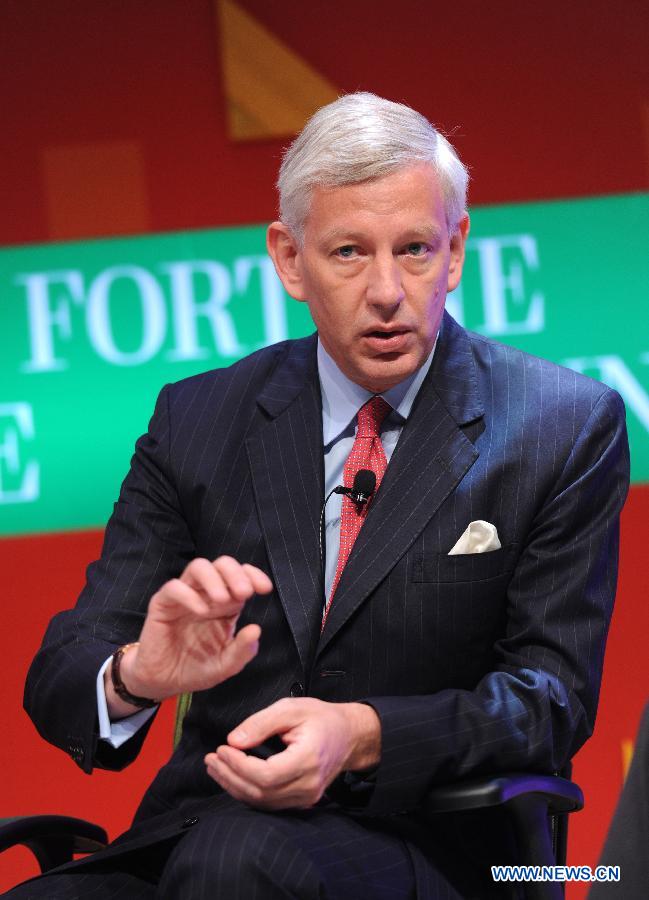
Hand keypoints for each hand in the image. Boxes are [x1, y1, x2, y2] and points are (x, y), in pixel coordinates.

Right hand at [107, 556, 272, 713]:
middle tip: (245, 592)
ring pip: (198, 567)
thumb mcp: (225, 665)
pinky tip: (201, 611)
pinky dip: (189, 595)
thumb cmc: (196, 668)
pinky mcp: (162, 604)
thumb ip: (243, 651)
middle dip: (236, 573)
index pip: (241, 576)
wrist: (163, 682)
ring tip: (222, 600)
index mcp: (226, 604)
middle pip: (222, 564)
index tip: (265, 589)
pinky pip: (174, 587)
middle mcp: (206, 594)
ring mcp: (184, 596)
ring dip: (214, 578)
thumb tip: (256, 629)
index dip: (253, 575)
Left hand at [204, 698, 380, 809]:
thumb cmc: (321, 718)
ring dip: (234, 786)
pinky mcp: (302, 801)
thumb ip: (261, 722)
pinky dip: (247, 792)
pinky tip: (233, 777)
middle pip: (261, 792)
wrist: (349, 735)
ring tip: (216, 767)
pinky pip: (269, 803)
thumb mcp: (291, 708)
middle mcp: (309, 784)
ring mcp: (307, 797)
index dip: (239, 766)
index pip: (266, 775)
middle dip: (230, 776)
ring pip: (262, 802)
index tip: (222, 749)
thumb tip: (233, 740)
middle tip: (211, 758)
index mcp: (309, 758)